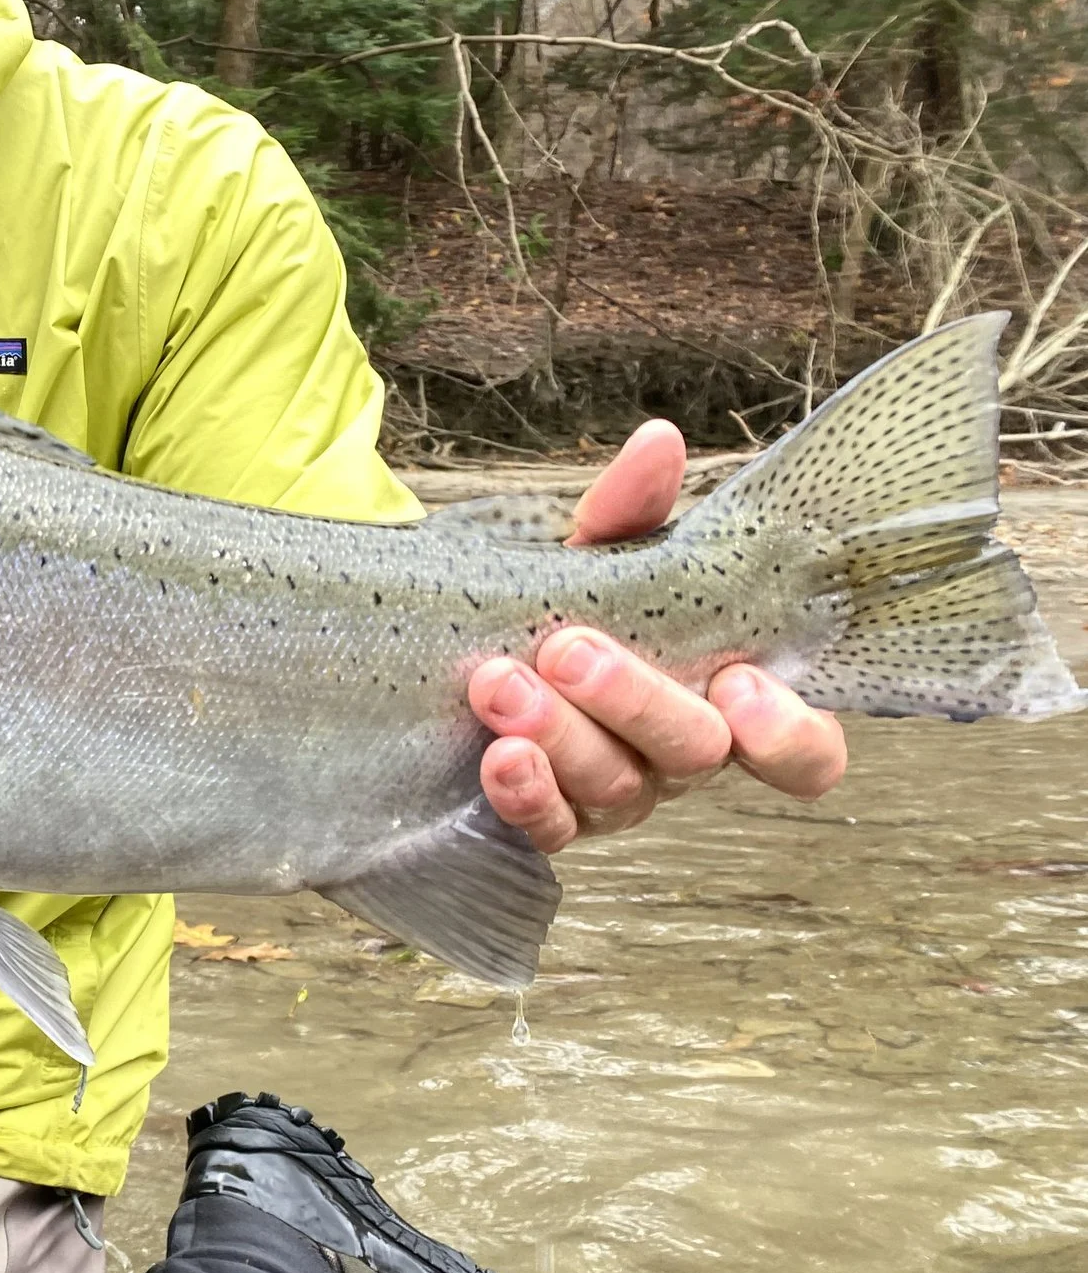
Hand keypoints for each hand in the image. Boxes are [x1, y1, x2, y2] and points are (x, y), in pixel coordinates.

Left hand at [467, 420, 847, 851]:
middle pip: (694, 756)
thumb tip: (657, 442)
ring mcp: (619, 797)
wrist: (467, 646)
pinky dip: (527, 796)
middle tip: (569, 649)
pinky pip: (552, 829)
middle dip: (635, 701)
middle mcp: (683, 758)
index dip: (788, 735)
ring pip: (617, 791)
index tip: (739, 681)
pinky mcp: (553, 820)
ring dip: (561, 736)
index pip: (805, 753)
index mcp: (728, 701)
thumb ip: (632, 512)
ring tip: (500, 683)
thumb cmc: (568, 606)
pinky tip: (499, 758)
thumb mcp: (597, 558)